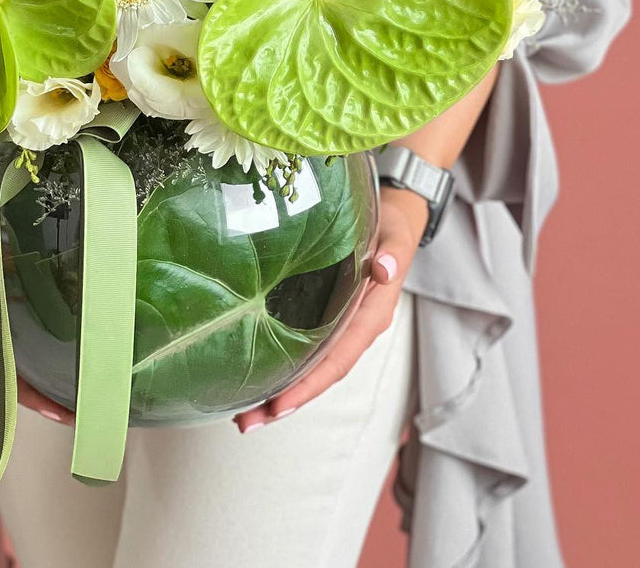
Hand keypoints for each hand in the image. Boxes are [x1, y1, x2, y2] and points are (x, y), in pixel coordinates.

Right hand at [0, 98, 74, 425]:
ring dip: (43, 363)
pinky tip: (82, 336)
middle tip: (78, 411)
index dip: (10, 377)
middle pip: (3, 351)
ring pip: (15, 332)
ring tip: (85, 388)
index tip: (41, 402)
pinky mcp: (5, 262)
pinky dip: (47, 325)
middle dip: (34, 386)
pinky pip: (25, 301)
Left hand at [234, 186, 426, 432]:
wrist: (393, 216)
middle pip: (320, 374)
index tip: (279, 407)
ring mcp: (341, 325)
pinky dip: (283, 366)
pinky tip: (256, 375)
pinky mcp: (327, 313)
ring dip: (280, 392)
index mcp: (373, 315)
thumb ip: (392, 253)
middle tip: (246, 423)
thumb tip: (383, 270)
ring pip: (311, 367)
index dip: (310, 385)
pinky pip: (306, 347)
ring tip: (243, 414)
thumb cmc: (393, 224)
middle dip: (285, 402)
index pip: (339, 359)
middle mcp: (356, 328)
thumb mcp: (396, 234)